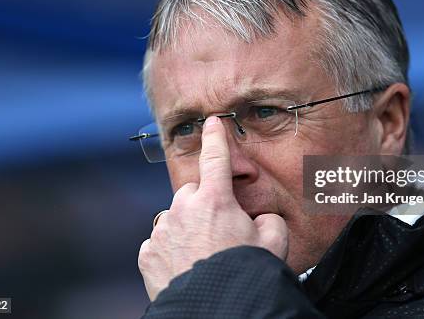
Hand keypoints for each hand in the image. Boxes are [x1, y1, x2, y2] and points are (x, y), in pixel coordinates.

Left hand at [138, 116, 288, 300]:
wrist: (214, 310)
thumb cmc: (246, 275)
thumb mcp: (274, 242)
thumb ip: (268, 219)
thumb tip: (259, 219)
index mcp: (216, 201)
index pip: (216, 158)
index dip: (216, 137)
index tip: (212, 123)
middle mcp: (184, 209)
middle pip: (193, 193)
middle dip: (205, 204)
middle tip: (221, 231)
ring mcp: (163, 232)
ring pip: (175, 217)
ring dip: (187, 227)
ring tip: (204, 254)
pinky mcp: (148, 254)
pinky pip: (160, 242)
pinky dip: (171, 249)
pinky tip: (186, 265)